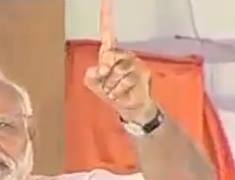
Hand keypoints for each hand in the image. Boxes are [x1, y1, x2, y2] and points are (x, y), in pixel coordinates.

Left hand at [84, 0, 157, 123]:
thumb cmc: (113, 93)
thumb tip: (100, 67)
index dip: (107, 16)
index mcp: (110, 54)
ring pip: (117, 71)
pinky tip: (123, 94)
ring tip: (117, 91)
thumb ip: (91, 77)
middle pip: (108, 57)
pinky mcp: (143, 72)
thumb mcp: (95, 85)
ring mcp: (134, 62)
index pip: (108, 33)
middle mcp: (123, 54)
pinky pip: (125, 80)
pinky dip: (119, 91)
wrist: (131, 108)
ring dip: (112, 86)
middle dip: (104, 75)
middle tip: (108, 85)